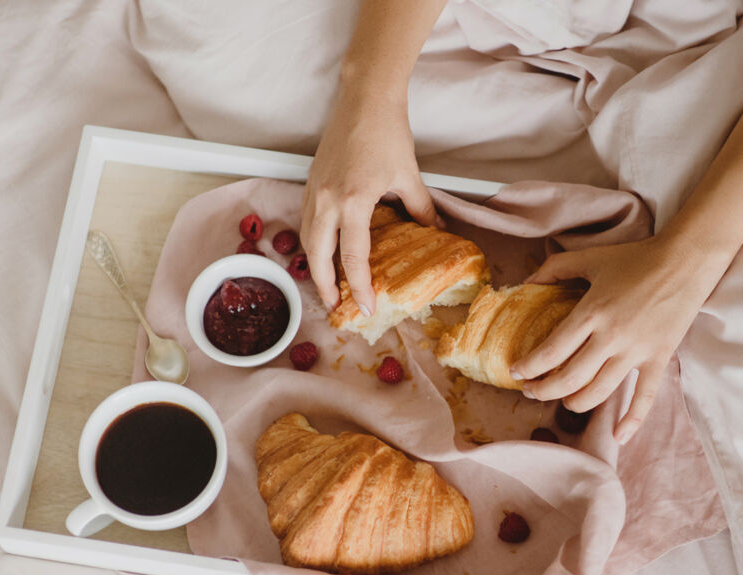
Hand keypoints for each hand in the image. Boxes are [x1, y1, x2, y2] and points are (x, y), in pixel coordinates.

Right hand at [301, 86, 438, 312]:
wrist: (364, 99)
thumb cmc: (388, 133)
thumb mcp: (409, 176)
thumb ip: (421, 209)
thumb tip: (436, 232)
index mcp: (353, 202)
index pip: (353, 257)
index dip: (359, 287)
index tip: (366, 308)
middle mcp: (326, 200)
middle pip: (317, 256)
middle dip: (324, 286)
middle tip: (337, 307)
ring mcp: (313, 191)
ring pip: (306, 239)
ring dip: (314, 265)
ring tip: (328, 285)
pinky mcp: (310, 182)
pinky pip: (305, 221)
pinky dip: (312, 242)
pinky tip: (323, 251)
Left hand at [509, 236, 725, 442]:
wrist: (686, 261)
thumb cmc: (636, 258)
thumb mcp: (591, 257)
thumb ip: (555, 268)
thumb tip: (526, 281)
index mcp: (591, 312)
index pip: (552, 350)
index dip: (529, 367)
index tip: (516, 372)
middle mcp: (611, 336)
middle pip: (570, 378)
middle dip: (544, 390)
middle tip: (532, 390)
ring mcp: (636, 351)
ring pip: (599, 392)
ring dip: (574, 403)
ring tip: (563, 401)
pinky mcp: (659, 359)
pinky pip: (645, 397)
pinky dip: (632, 421)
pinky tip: (618, 438)